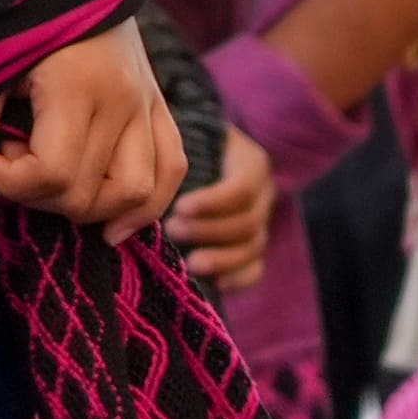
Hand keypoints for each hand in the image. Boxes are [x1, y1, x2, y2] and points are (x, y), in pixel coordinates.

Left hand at [0, 17, 190, 233]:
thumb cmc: (14, 7)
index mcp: (78, 85)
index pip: (52, 174)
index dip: (7, 182)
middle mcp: (124, 100)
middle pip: (86, 193)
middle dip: (36, 193)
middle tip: (9, 156)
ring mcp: (149, 103)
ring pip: (137, 193)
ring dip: (88, 207)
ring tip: (50, 183)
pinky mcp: (160, 104)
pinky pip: (171, 170)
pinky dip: (148, 204)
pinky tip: (114, 226)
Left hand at [169, 144, 283, 286]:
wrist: (200, 153)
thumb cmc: (186, 142)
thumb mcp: (189, 135)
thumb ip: (179, 150)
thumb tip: (154, 169)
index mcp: (251, 164)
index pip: (242, 189)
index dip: (213, 202)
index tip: (179, 207)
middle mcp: (263, 194)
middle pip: (247, 222)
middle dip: (209, 231)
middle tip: (173, 229)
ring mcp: (261, 223)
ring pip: (252, 248)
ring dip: (221, 258)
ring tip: (190, 263)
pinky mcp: (253, 248)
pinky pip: (256, 269)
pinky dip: (239, 279)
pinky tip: (218, 284)